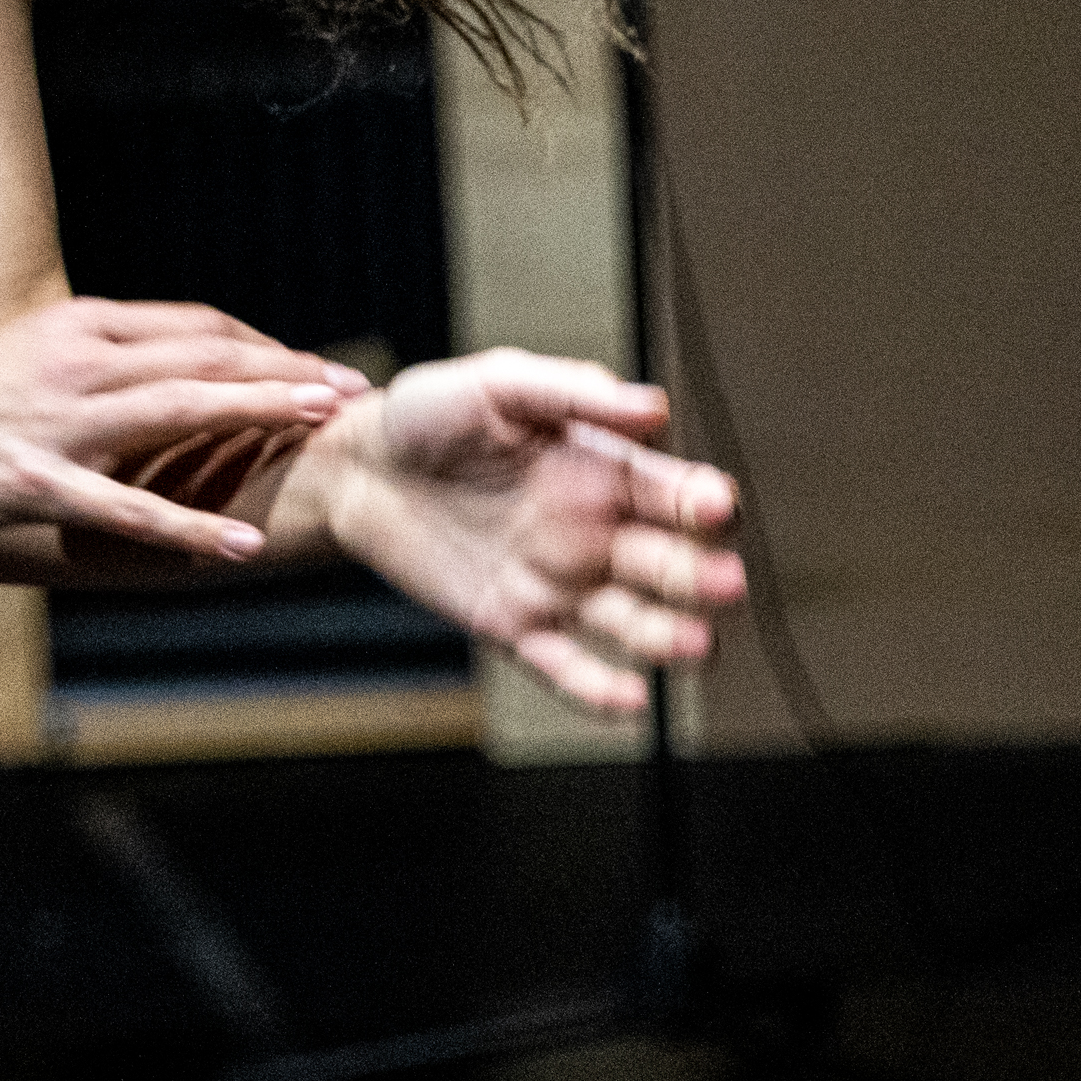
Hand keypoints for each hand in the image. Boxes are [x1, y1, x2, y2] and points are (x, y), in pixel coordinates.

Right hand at [0, 299, 355, 559]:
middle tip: (351, 387)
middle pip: (204, 355)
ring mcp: (59, 423)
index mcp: (77, 325)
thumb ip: (97, 357)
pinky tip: (243, 543)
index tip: (309, 365)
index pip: (194, 325)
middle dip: (286, 369)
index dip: (261, 343)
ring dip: (262, 415)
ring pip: (183, 410)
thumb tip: (168, 368)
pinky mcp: (39, 484)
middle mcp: (77, 362)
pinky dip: (194, 526)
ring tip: (323, 427)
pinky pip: (132, 508)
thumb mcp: (28, 355)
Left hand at [312, 350, 744, 715]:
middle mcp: (595, 531)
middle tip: (723, 583)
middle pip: (669, 565)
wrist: (356, 470)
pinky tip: (627, 696)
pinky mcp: (517, 623)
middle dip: (701, 577)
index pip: (675, 494)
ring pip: (633, 623)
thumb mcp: (499, 384)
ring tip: (695, 645)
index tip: (715, 506)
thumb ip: (573, 392)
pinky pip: (566, 665)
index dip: (703, 502)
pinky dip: (598, 688)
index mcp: (604, 471)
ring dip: (669, 638)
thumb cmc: (427, 415)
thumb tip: (651, 405)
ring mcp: (560, 583)